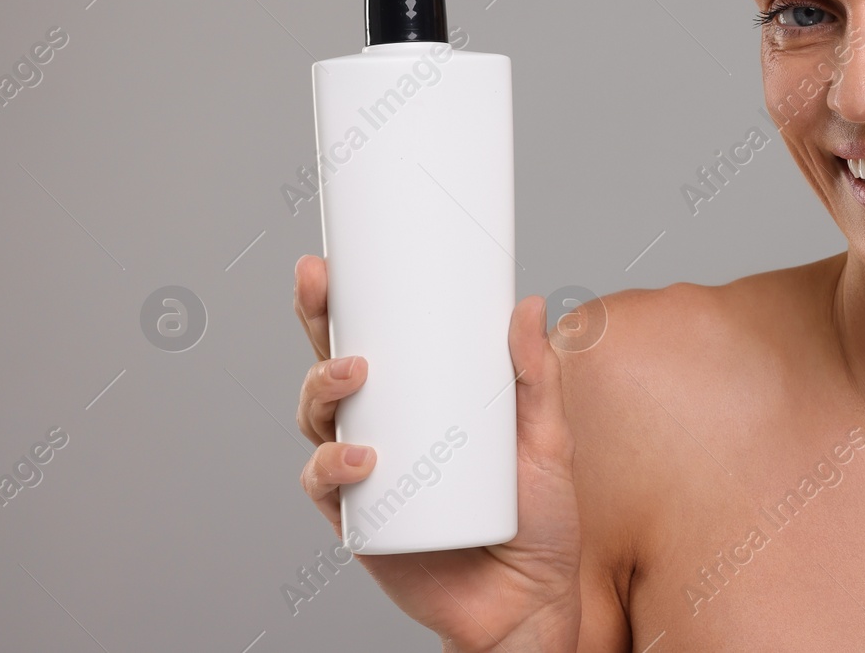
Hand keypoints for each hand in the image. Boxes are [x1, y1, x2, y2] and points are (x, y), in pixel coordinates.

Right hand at [293, 254, 582, 652]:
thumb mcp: (547, 440)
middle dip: (317, 322)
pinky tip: (360, 456)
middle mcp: (386, 430)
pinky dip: (331, 466)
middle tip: (321, 289)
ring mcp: (367, 473)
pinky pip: (326, 486)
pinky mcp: (361, 520)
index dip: (345, 302)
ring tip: (356, 374)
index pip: (376, 339)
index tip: (333, 261)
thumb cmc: (536, 521)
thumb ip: (536, 378)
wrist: (528, 603)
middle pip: (333, 366)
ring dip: (322, 387)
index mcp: (423, 401)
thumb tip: (528, 305)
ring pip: (317, 419)